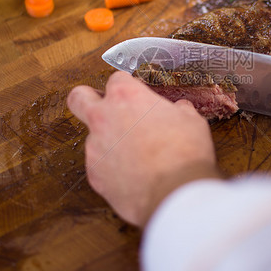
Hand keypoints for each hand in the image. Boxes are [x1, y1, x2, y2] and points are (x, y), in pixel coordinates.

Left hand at [66, 71, 220, 226]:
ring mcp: (95, 148)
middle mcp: (103, 118)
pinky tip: (134, 175)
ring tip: (137, 156)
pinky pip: (100, 166)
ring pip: (93, 137)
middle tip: (106, 108)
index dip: (127, 85)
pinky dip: (113, 168)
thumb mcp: (191, 121)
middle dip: (87, 99)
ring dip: (110, 142)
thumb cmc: (185, 152)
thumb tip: (180, 109)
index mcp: (126, 97)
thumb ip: (178, 110)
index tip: (136, 93)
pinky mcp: (94, 176)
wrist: (176, 192)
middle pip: (78, 97)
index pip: (116, 79)